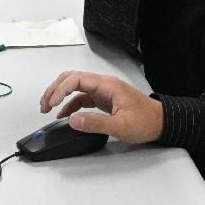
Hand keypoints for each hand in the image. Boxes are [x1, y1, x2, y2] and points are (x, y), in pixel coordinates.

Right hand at [39, 71, 163, 142]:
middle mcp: (104, 84)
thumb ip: (95, 123)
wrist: (161, 122)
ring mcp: (103, 91)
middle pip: (72, 78)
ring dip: (60, 94)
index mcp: (107, 85)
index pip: (76, 79)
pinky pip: (82, 97)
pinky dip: (70, 104)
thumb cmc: (146, 121)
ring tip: (47, 107)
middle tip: (43, 104)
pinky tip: (64, 115)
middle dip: (55, 89)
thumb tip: (72, 120)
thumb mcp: (120, 126)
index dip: (59, 90)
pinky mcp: (104, 99)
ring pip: (75, 86)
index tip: (50, 103)